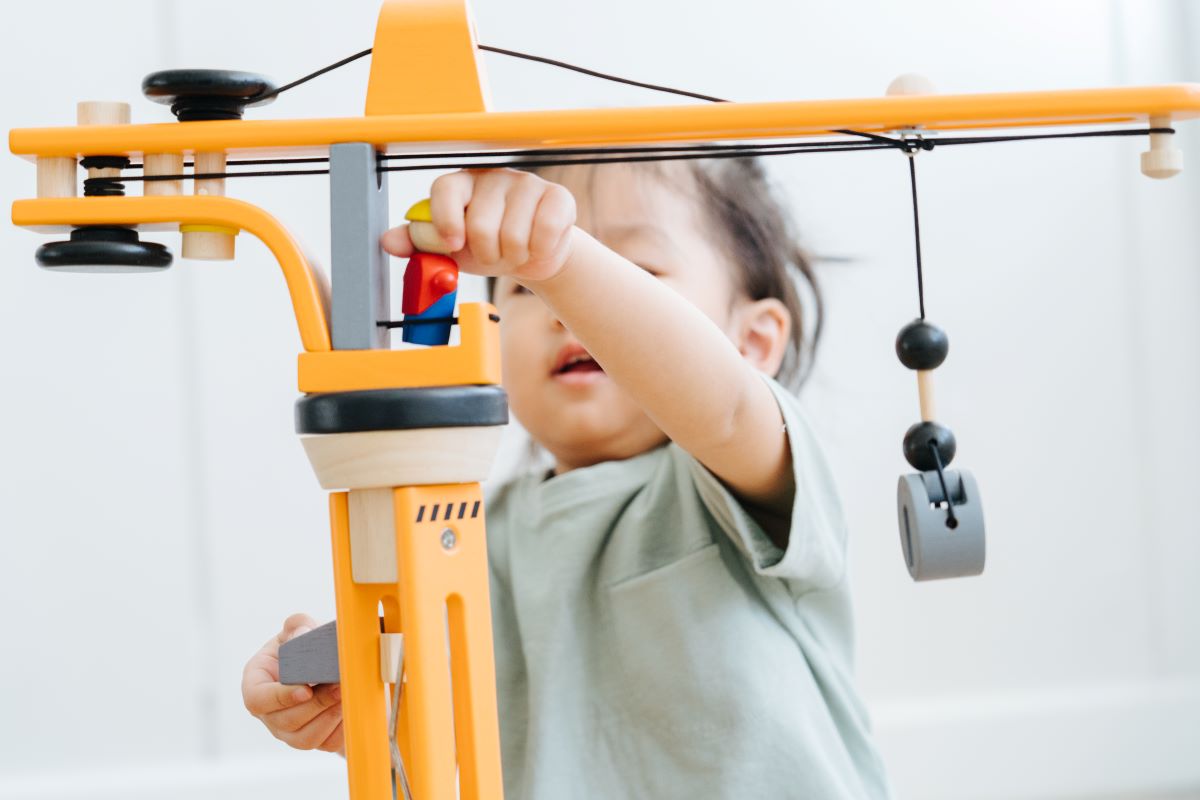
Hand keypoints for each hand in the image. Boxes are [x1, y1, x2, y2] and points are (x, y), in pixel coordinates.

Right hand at [241, 613, 343, 754]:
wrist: (334, 665)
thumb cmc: (309, 648)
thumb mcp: (300, 630)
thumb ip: (297, 625)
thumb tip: (301, 635)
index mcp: (258, 683)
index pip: (257, 699)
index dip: (279, 697)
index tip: (305, 690)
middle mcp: (270, 712)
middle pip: (285, 721)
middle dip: (316, 704)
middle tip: (339, 686)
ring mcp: (290, 731)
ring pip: (306, 738)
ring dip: (330, 716)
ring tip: (348, 695)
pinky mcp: (315, 740)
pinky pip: (327, 743)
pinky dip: (342, 727)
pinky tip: (354, 707)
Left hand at [381, 168, 576, 282]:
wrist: (533, 256)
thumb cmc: (489, 247)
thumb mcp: (450, 250)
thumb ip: (420, 244)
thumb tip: (387, 241)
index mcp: (461, 185)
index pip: (444, 190)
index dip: (445, 221)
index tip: (453, 244)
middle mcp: (492, 177)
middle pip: (480, 225)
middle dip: (486, 254)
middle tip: (492, 253)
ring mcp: (526, 183)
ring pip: (513, 235)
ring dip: (514, 256)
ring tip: (515, 250)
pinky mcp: (557, 197)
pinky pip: (544, 231)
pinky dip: (538, 252)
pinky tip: (537, 246)